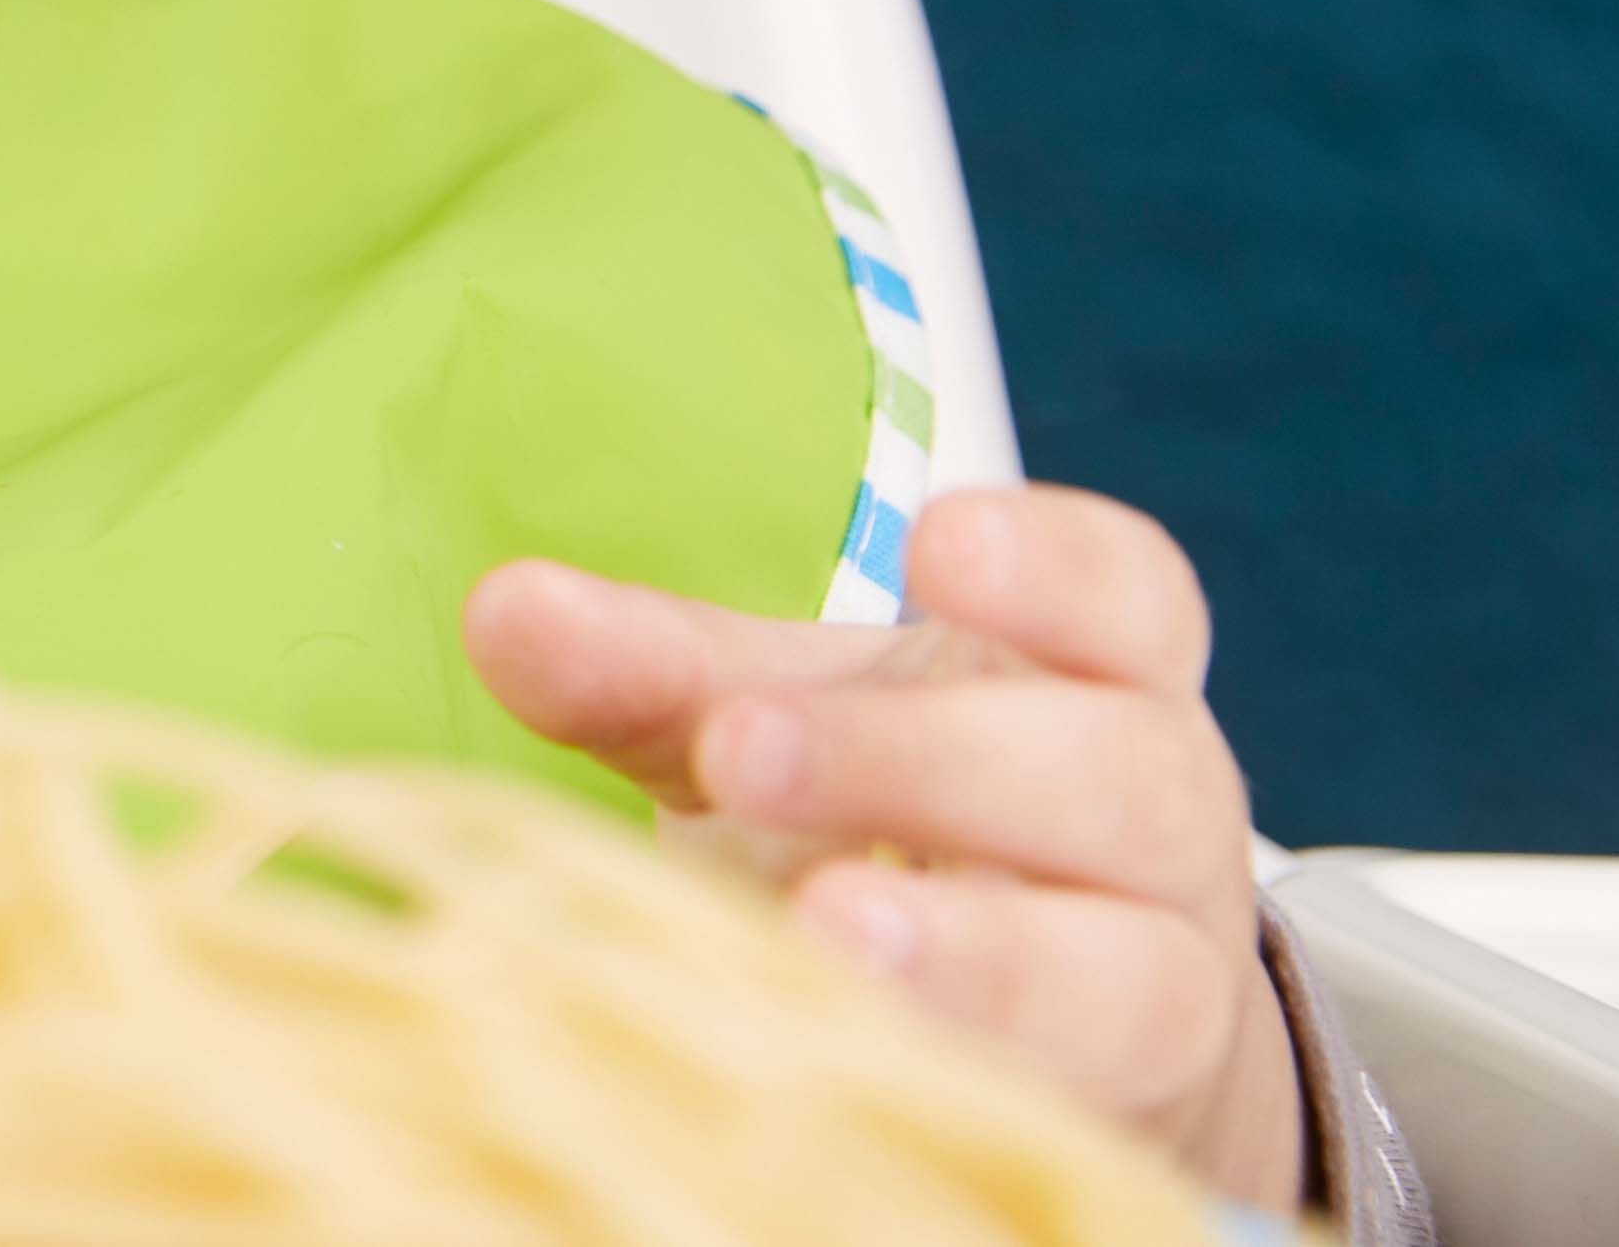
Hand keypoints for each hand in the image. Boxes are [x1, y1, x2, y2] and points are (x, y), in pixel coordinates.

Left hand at [466, 487, 1299, 1201]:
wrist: (1026, 1029)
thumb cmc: (886, 814)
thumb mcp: (781, 717)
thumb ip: (653, 669)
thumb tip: (505, 610)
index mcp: (1090, 677)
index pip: (1129, 597)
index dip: (1054, 567)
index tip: (937, 540)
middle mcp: (1156, 824)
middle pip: (1114, 776)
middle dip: (920, 758)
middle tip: (740, 750)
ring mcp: (1159, 989)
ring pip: (1127, 972)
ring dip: (972, 954)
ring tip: (822, 933)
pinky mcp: (1114, 1124)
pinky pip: (1073, 1116)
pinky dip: (954, 1083)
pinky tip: (840, 1061)